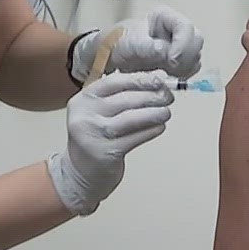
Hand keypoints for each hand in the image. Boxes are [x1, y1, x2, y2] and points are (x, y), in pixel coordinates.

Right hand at [48, 71, 176, 215]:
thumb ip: (123, 94)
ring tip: (166, 112)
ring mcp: (94, 135)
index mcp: (83, 99)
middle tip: (168, 96)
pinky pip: (135, 138)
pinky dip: (151, 130)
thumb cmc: (96, 137)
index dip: (140, 78)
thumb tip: (158, 77)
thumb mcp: (99, 112)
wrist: (80, 173)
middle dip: (152, 96)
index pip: (114, 82)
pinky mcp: (105, 153)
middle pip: (125, 99)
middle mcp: (85, 115)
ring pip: (131, 118)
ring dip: (154, 113)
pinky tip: (160, 127)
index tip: (160, 78)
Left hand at [74, 6, 204, 81]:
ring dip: (184, 68)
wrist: (110, 57)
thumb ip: (148, 47)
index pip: (185, 27)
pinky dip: (181, 76)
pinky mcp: (177, 62)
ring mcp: (178, 46)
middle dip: (185, 57)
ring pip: (195, 56)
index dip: (183, 43)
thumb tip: (165, 52)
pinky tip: (167, 77)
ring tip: (165, 73)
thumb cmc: (116, 42)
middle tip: (171, 68)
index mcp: (164, 18)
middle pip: (195, 41)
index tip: (171, 58)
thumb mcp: (130, 43)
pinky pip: (189, 69)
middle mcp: (174, 30)